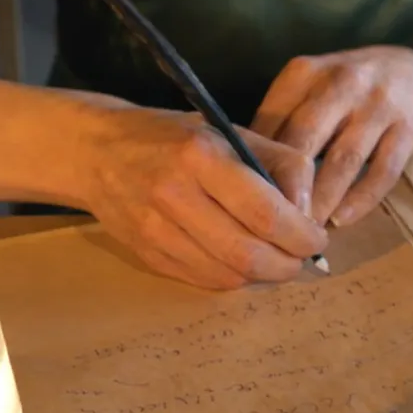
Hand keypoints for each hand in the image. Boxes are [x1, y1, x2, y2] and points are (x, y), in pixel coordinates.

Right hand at [85, 108, 327, 289]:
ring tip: (275, 258)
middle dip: (287, 264)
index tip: (316, 237)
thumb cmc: (172, 136)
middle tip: (300, 256)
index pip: (265, 213)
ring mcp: (155, 231)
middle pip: (248, 254)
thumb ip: (278, 164)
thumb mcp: (228, 130)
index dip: (301, 235)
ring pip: (227, 276)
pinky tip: (241, 261)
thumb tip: (311, 212)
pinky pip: (203, 282)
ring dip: (263, 275)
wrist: (96, 152)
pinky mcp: (146, 255)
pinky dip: (233, 278)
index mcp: (200, 156)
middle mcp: (174, 195)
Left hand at [252, 46, 412, 226]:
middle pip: (305, 142)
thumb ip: (277, 123)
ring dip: (323, 201)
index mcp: (304, 73)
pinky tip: (341, 221)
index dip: (258, 167)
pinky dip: (360, 200)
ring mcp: (379, 104)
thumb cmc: (343, 92)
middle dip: (288, 189)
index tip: (246, 203)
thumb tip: (239, 174)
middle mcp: (341, 83)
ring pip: (344, 161)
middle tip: (274, 227)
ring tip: (305, 232)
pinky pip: (382, 172)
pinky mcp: (408, 127)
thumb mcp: (308, 90)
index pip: (272, 124)